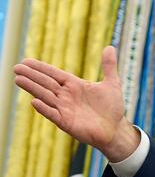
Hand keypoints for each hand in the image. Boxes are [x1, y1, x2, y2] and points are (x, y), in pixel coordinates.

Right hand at [13, 46, 138, 160]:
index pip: (54, 74)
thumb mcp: (112, 84)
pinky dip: (44, 108)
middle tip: (16, 67)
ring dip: (32, 88)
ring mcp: (65, 109)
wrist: (115, 129)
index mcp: (74, 85)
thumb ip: (109, 66)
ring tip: (18, 79)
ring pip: (45, 96)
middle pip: (46, 83)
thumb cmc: (112, 108)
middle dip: (31, 75)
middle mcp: (66, 96)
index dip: (40, 68)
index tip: (26, 60)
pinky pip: (53, 114)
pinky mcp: (66, 122)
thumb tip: (110, 47)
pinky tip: (34, 101)